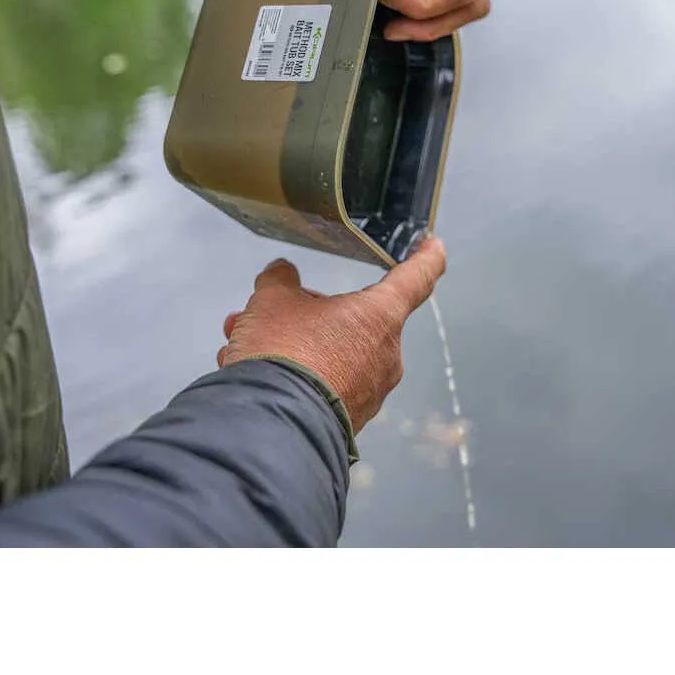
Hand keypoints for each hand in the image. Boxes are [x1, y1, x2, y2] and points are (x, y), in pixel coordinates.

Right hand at [217, 236, 446, 432]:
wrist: (271, 430)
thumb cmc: (283, 354)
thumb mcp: (271, 302)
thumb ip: (279, 281)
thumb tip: (281, 275)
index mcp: (380, 315)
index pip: (416, 276)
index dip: (425, 256)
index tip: (432, 244)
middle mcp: (385, 354)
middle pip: (352, 318)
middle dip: (305, 312)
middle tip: (265, 312)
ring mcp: (370, 391)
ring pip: (331, 352)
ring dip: (290, 344)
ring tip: (242, 343)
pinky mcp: (349, 421)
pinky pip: (323, 384)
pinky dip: (293, 375)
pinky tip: (252, 375)